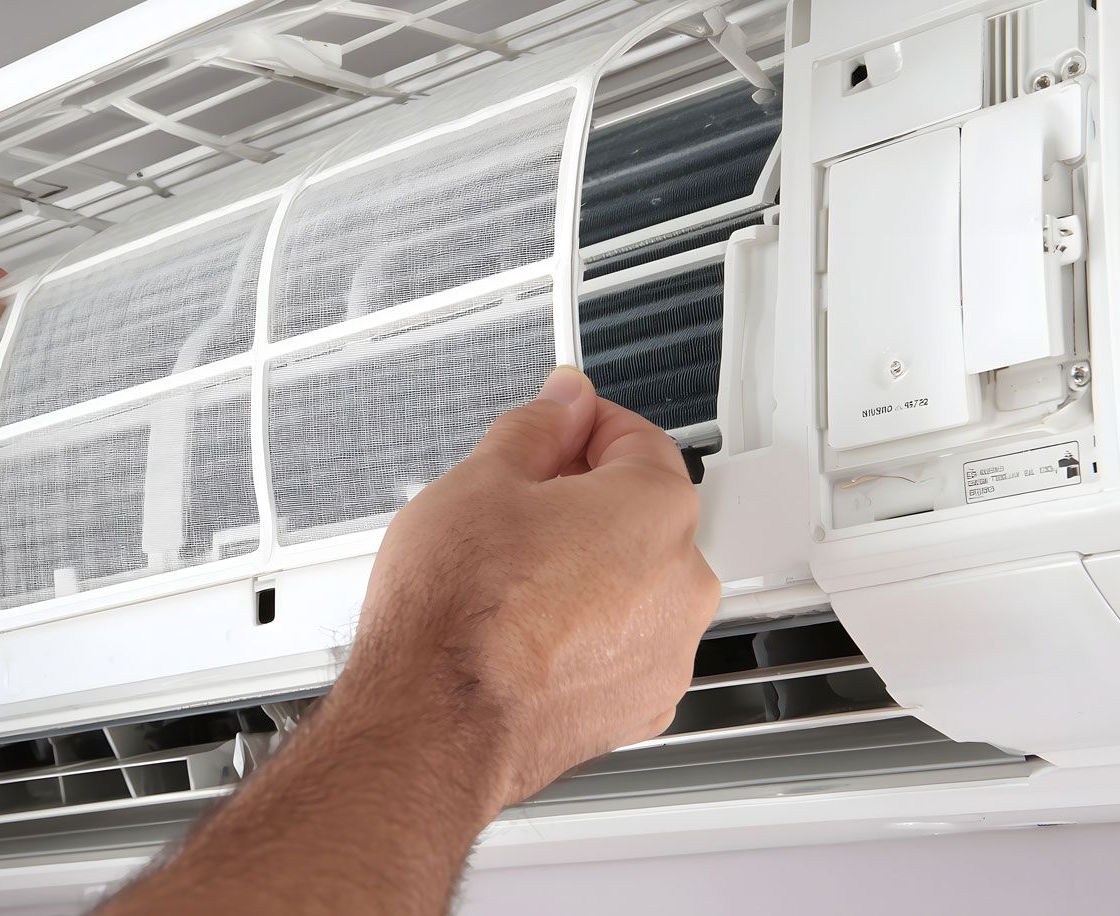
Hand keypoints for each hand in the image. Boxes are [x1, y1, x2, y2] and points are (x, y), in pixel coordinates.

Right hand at [331, 365, 716, 815]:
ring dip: (586, 573)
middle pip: (638, 515)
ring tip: (509, 581)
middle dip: (581, 505)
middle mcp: (682, 581)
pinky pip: (621, 647)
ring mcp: (666, 651)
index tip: (551, 429)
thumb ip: (536, 426)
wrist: (436, 718)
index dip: (580, 426)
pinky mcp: (640, 706)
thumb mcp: (481, 479)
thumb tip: (561, 401)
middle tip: (511, 512)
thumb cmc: (459, 609)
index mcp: (656, 509)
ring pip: (631, 586)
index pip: (636, 437)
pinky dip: (585, 635)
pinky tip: (525, 632)